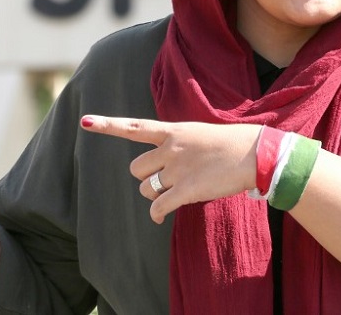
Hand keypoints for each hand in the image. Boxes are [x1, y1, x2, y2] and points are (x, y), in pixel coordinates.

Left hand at [81, 115, 259, 223]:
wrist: (255, 154)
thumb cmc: (230, 144)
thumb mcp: (199, 134)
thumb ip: (177, 144)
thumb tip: (163, 164)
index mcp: (173, 131)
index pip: (134, 127)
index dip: (107, 125)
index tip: (85, 122)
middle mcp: (171, 148)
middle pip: (136, 169)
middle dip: (146, 178)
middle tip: (163, 181)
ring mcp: (178, 170)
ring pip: (146, 189)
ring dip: (154, 195)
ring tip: (171, 195)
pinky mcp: (187, 190)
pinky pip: (159, 208)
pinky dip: (157, 215)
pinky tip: (161, 218)